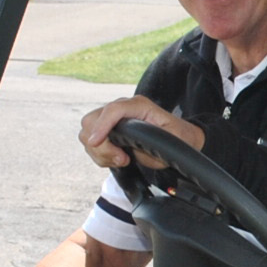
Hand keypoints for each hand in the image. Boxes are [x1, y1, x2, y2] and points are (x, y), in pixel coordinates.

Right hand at [79, 97, 200, 170]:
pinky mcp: (108, 128)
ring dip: (100, 152)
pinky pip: (91, 142)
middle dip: (100, 145)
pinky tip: (116, 159)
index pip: (113, 110)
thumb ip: (147, 144)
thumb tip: (124, 149)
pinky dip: (99, 154)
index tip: (95, 143)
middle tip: (121, 159)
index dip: (101, 126)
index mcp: (139, 105)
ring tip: (122, 160)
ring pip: (87, 133)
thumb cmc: (176, 138)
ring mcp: (113, 118)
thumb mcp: (170, 142)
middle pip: (92, 120)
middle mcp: (123, 108)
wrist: (179, 138)